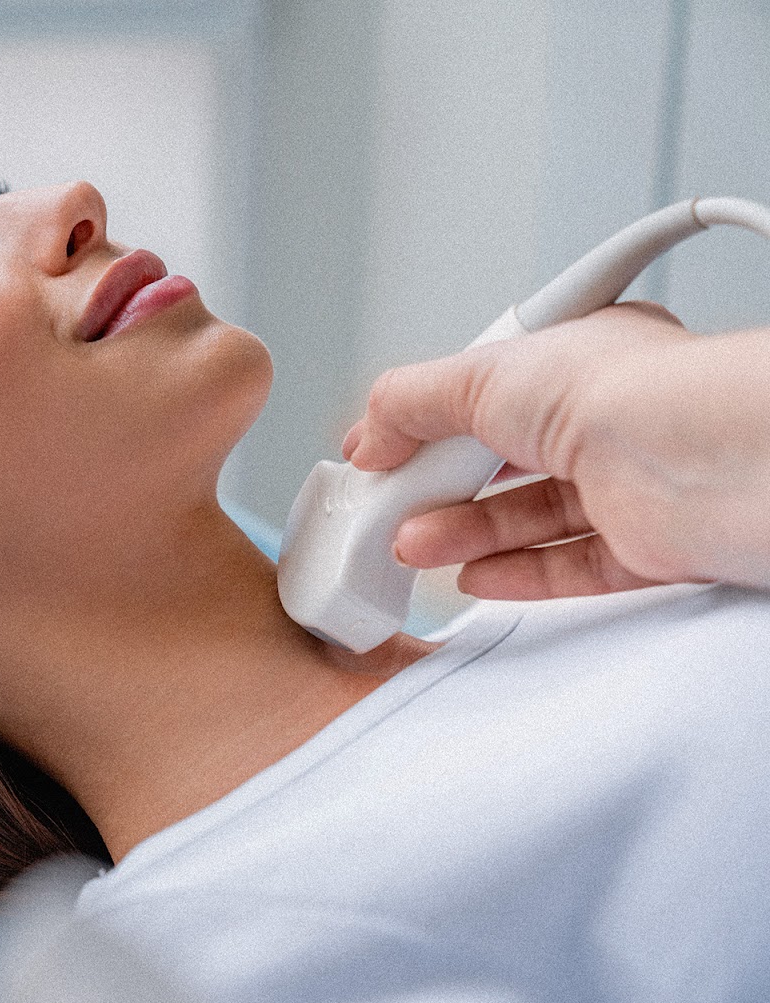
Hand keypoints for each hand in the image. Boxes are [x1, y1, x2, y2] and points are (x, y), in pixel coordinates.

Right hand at [339, 303, 769, 598]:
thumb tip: (369, 431)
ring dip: (463, 533)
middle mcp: (610, 417)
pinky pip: (572, 567)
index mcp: (579, 358)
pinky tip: (473, 576)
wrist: (701, 459)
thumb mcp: (480, 374)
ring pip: (530, 517)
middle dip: (436, 487)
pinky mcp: (649, 546)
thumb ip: (410, 400)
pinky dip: (517, 574)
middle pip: (502, 461)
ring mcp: (630, 483)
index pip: (488, 392)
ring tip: (412, 545)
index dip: (430, 423)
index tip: (383, 450)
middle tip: (386, 506)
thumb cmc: (624, 391)